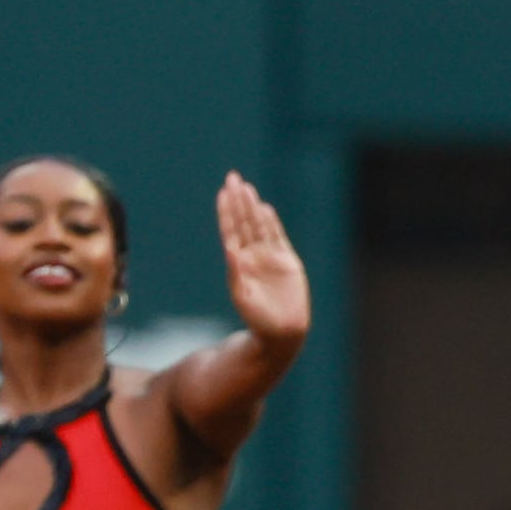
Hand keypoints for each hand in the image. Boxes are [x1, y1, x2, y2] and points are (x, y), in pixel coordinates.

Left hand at [216, 171, 309, 344]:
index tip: (223, 193)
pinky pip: (278, 237)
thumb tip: (229, 250)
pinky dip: (272, 223)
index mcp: (238, 262)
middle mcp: (252, 256)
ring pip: (260, 226)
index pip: (231, 230)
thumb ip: (236, 273)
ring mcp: (270, 257)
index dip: (226, 211)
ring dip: (253, 207)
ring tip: (247, 188)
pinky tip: (265, 209)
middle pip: (244, 222)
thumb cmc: (257, 319)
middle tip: (233, 178)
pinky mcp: (287, 262)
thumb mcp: (242, 296)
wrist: (282, 332)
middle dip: (238, 200)